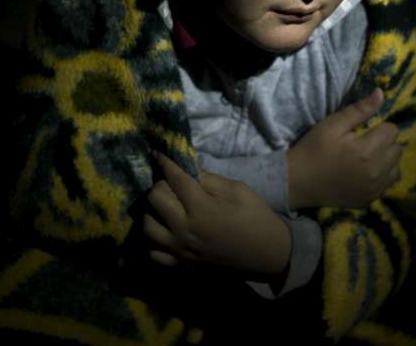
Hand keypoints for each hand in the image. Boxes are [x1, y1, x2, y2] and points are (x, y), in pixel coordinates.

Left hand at [143, 152, 291, 276]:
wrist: (268, 252)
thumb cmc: (256, 216)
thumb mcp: (237, 189)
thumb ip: (208, 179)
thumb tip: (186, 168)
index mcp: (200, 207)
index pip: (174, 178)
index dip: (165, 162)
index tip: (158, 153)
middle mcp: (184, 229)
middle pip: (154, 198)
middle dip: (160, 184)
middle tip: (172, 182)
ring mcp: (180, 249)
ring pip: (147, 225)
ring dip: (153, 211)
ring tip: (167, 205)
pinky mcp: (182, 263)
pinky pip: (153, 253)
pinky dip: (155, 240)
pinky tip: (166, 230)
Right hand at [287, 88, 401, 209]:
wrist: (298, 182)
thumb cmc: (313, 149)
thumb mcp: (332, 124)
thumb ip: (359, 110)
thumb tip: (380, 93)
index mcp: (368, 150)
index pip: (392, 130)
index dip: (379, 127)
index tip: (363, 131)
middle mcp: (376, 172)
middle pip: (397, 149)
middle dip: (385, 143)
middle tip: (365, 144)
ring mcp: (375, 189)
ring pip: (396, 169)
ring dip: (386, 161)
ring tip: (367, 160)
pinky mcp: (370, 200)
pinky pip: (387, 185)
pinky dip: (380, 178)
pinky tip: (363, 174)